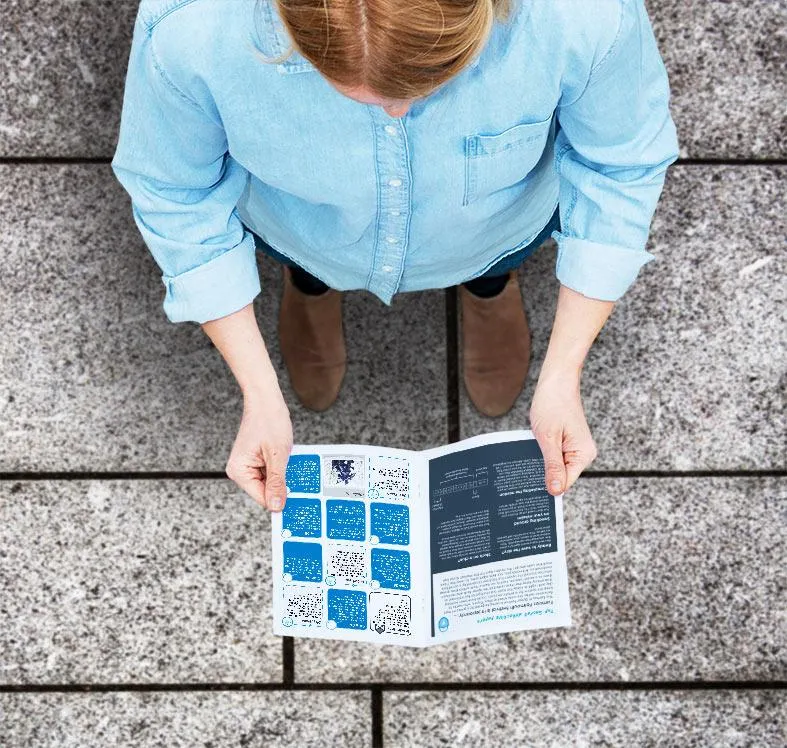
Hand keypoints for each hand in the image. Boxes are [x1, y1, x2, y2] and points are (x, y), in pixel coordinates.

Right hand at [225, 392, 292, 511]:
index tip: (297, 499)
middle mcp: (240, 471)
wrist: (266, 400)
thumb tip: (276, 506)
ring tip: (288, 459)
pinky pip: (271, 471)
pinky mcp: (256, 460)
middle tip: (295, 471)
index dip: (280, 499)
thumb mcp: (277, 454)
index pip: (262, 498)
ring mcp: (247, 466)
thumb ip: (277, 482)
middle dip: (282, 484)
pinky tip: (286, 456)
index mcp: (239, 472)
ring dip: (283, 474)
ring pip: (271, 482)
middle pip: (266, 491)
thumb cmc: (269, 420)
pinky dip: (281, 467)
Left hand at [529, 371, 596, 495]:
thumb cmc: (552, 404)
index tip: (530, 489)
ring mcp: (576, 447)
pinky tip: (532, 448)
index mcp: (583, 454)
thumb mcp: (548, 438)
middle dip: (543, 474)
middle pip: (561, 475)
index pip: (565, 482)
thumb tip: (555, 490)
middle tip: (524, 471)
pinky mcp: (568, 442)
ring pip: (556, 465)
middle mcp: (583, 453)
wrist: (556, 381)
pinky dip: (543, 454)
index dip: (548, 486)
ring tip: (528, 455)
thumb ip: (552, 465)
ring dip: (542, 462)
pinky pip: (555, 455)